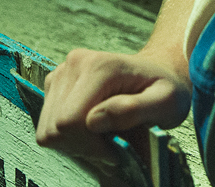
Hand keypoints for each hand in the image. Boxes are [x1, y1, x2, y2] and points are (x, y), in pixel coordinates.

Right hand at [35, 47, 192, 161]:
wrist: (159, 71)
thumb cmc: (165, 88)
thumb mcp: (166, 102)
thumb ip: (133, 110)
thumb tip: (95, 120)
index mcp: (100, 67)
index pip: (69, 122)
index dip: (90, 145)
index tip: (115, 150)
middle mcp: (75, 64)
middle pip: (54, 126)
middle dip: (82, 146)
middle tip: (110, 147)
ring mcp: (62, 71)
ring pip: (48, 127)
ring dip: (74, 142)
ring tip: (103, 138)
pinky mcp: (57, 82)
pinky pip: (48, 122)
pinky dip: (68, 135)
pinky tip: (92, 130)